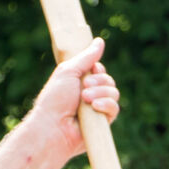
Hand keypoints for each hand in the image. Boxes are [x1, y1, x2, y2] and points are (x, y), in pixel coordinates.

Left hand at [22, 37, 120, 159]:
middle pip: (109, 80)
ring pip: (114, 93)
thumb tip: (99, 41)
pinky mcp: (102, 123)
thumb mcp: (69, 71)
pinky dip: (106, 105)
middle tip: (84, 87)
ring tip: (85, 99)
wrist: (53, 126)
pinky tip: (95, 107)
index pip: (99, 70)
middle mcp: (89, 95)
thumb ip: (86, 57)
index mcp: (80, 82)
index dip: (98, 69)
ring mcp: (97, 109)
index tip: (91, 70)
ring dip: (100, 93)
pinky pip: (115, 109)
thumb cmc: (55, 99)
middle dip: (98, 81)